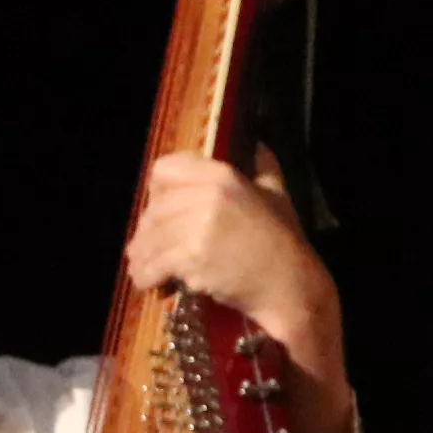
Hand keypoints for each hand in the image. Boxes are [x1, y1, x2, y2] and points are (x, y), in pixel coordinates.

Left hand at [127, 150, 350, 427]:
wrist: (291, 286)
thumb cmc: (285, 243)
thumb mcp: (277, 196)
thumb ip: (265, 168)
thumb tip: (259, 146)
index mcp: (223, 175)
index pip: (164, 170)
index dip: (156, 191)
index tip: (159, 209)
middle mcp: (208, 195)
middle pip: (154, 209)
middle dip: (146, 232)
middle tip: (145, 248)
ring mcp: (199, 227)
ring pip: (151, 238)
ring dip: (141, 257)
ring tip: (140, 269)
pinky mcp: (193, 258)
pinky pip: (156, 264)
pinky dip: (147, 276)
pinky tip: (148, 284)